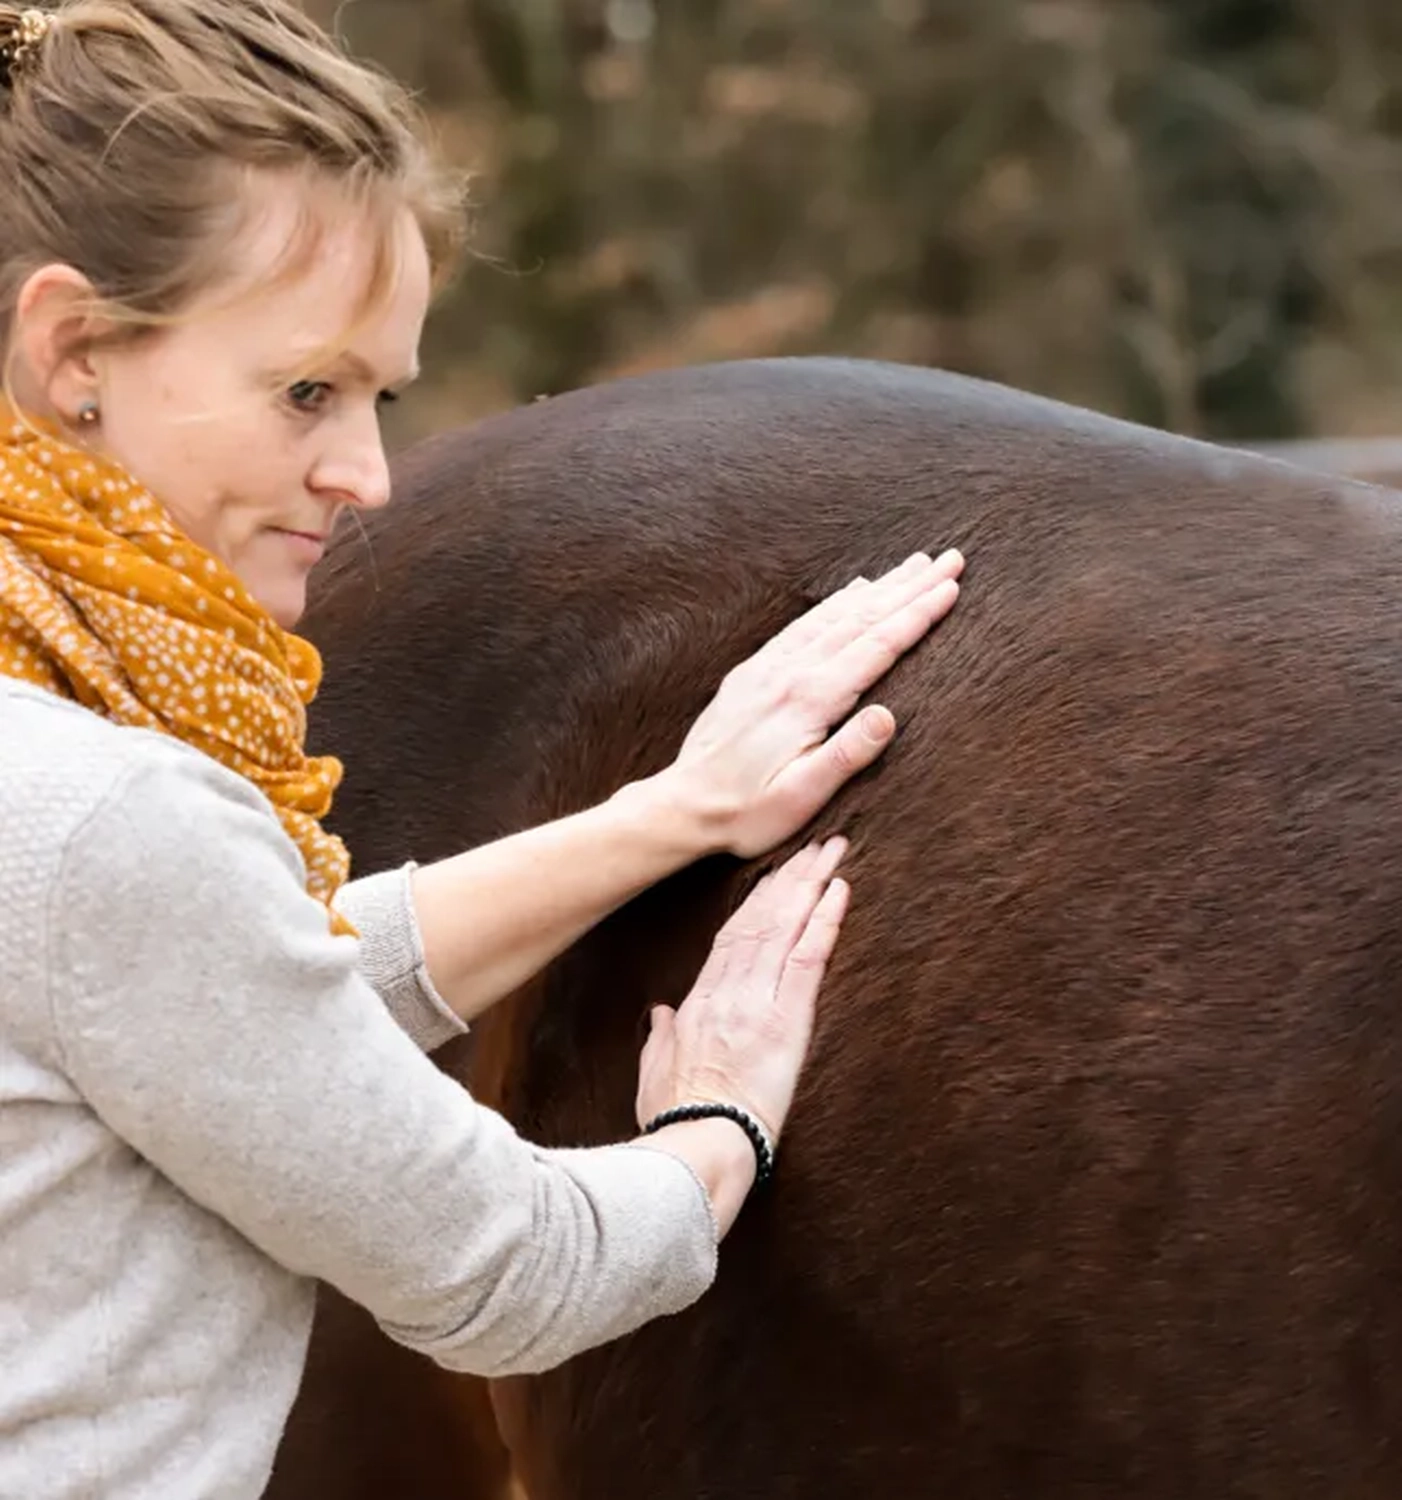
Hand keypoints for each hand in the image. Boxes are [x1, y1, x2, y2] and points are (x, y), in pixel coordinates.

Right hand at [635, 837, 849, 1144]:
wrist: (696, 1146)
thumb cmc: (675, 1118)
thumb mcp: (655, 1071)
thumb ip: (661, 1037)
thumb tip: (660, 1015)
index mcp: (699, 1003)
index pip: (732, 939)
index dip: (756, 903)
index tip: (774, 877)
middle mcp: (729, 991)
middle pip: (761, 920)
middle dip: (788, 879)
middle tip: (812, 846)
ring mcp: (758, 1001)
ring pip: (786, 926)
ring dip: (810, 884)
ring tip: (832, 851)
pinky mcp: (787, 1019)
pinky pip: (809, 956)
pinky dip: (825, 919)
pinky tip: (839, 890)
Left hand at [667, 549, 962, 856]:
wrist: (683, 805)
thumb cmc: (747, 812)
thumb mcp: (802, 795)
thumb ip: (846, 754)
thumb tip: (888, 715)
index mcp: (809, 699)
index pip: (877, 646)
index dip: (918, 615)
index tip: (952, 587)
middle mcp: (790, 671)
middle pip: (862, 618)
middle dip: (910, 587)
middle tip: (950, 559)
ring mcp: (770, 667)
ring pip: (835, 614)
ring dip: (880, 587)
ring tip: (913, 565)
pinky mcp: (754, 672)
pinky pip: (805, 624)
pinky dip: (837, 603)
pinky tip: (854, 591)